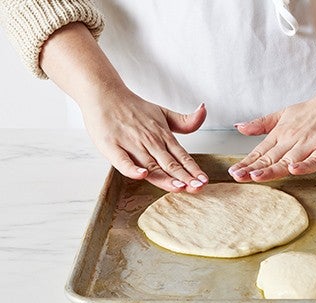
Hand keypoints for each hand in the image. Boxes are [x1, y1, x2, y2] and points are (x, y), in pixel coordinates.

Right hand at [81, 86, 207, 192]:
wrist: (104, 94)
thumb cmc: (133, 108)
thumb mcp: (163, 113)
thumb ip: (185, 121)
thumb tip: (204, 109)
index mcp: (163, 136)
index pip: (182, 156)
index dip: (193, 170)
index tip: (204, 181)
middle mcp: (150, 142)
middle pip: (170, 164)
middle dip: (185, 177)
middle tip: (197, 188)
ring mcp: (131, 145)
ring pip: (151, 165)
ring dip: (165, 178)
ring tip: (179, 187)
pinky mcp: (111, 146)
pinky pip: (122, 161)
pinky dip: (132, 169)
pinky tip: (142, 175)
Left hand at [228, 93, 315, 181]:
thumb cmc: (313, 111)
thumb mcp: (282, 114)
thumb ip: (261, 124)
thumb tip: (239, 127)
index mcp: (280, 134)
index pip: (260, 152)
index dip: (247, 163)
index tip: (234, 172)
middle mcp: (292, 140)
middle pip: (270, 158)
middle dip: (253, 169)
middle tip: (238, 177)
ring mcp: (309, 144)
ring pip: (288, 160)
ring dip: (273, 169)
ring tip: (257, 176)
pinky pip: (314, 160)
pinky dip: (305, 165)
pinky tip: (294, 170)